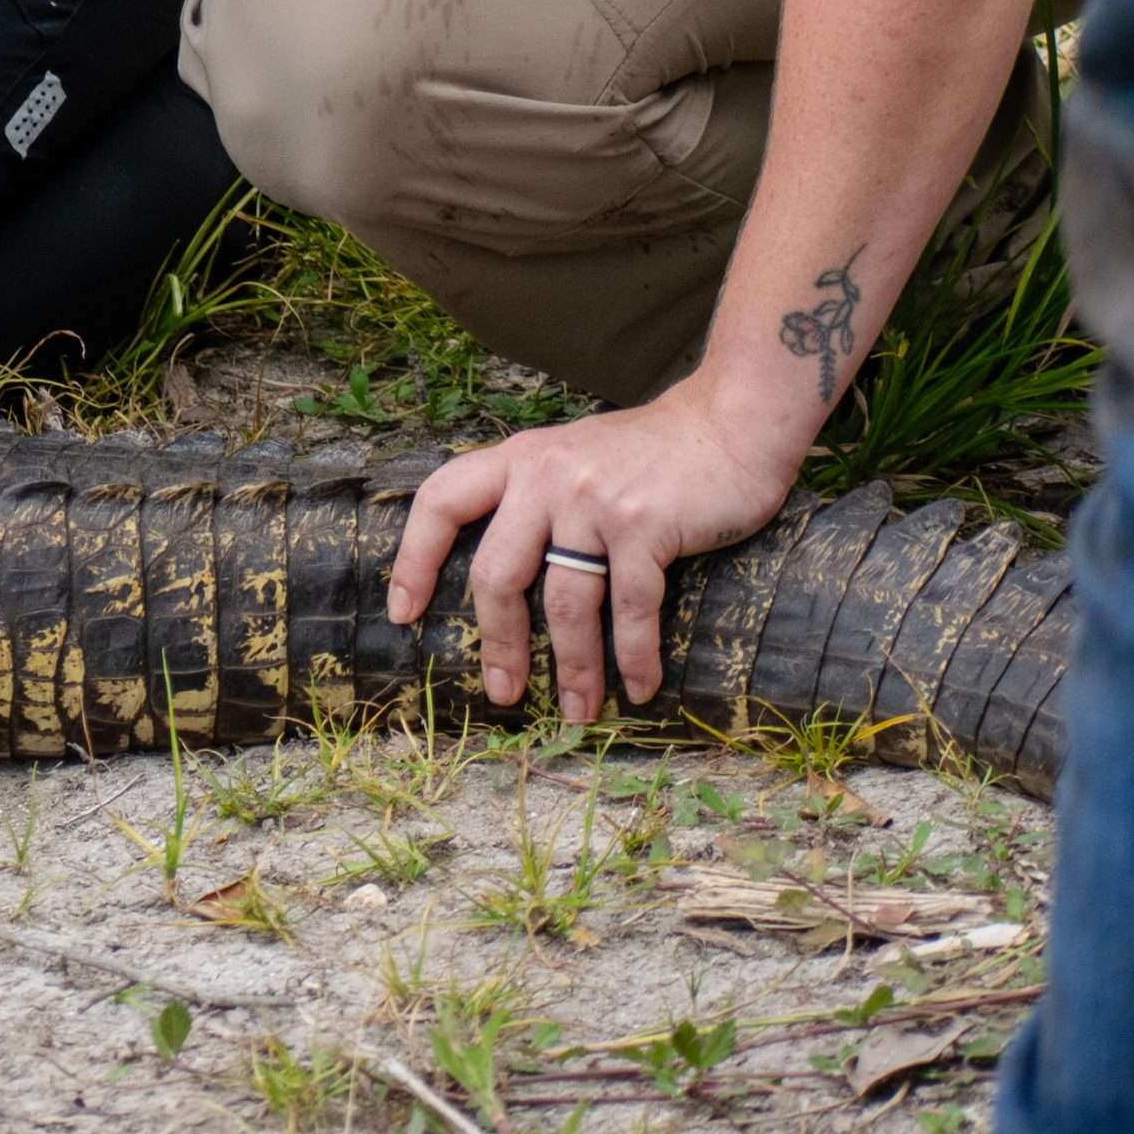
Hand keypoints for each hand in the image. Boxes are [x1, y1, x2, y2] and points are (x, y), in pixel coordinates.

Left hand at [383, 379, 803, 724]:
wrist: (729, 423)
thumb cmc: (648, 452)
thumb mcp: (569, 455)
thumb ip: (531, 496)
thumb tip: (497, 573)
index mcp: (517, 460)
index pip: (441, 503)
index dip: (414, 560)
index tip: (403, 612)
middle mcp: (545, 477)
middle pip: (497, 573)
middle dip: (499, 643)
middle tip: (503, 693)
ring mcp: (593, 501)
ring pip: (564, 602)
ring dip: (573, 667)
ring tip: (577, 710)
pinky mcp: (644, 526)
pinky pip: (630, 608)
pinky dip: (634, 656)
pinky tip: (638, 687)